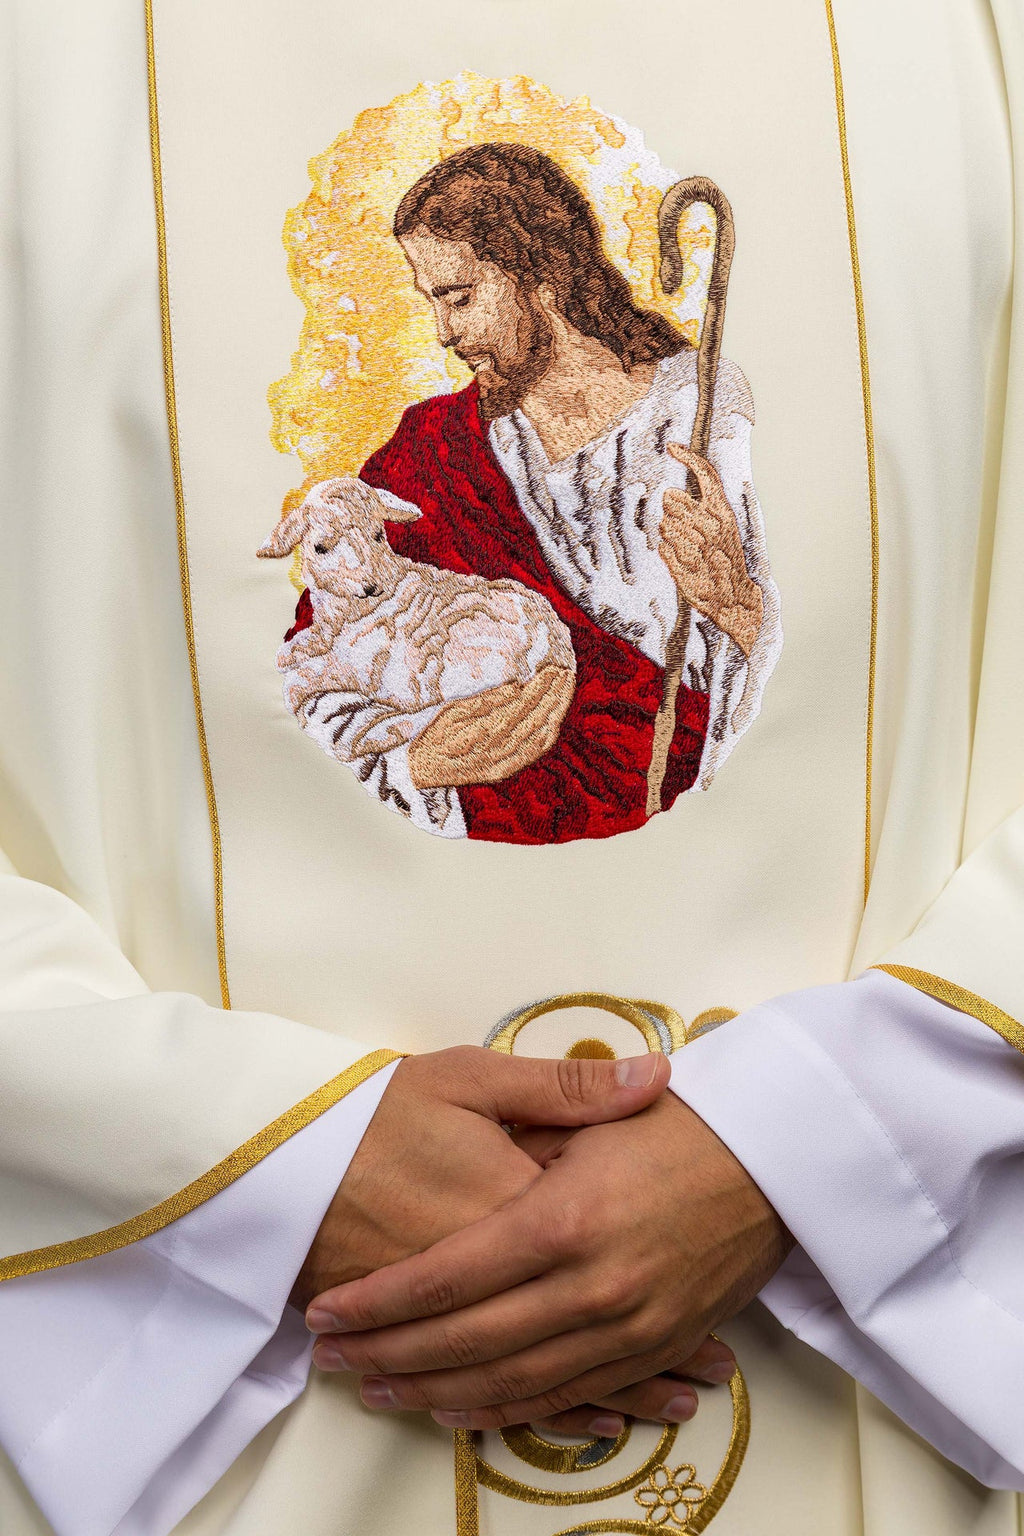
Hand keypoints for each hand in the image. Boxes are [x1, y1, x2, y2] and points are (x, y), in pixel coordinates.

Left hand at [305, 1090, 790, 1428]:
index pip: (448, 1276)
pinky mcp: (651, 1347)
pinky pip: (567, 1395)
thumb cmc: (677, 1122)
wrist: (776, 1160)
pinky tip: (464, 1409)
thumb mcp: (593, 1108)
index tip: (332, 1310)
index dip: (382, 1300)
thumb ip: (522, 1133)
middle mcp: (590, 1287)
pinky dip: (508, 1408)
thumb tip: (454, 1152)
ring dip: (437, 1391)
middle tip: (336, 1357)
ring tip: (381, 1391)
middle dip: (391, 1354)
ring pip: (511, 1381)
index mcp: (561, 1219)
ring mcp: (625, 1328)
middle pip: (468, 1340)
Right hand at [408, 664, 574, 787]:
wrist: (422, 771)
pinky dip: (549, 733)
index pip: (522, 705)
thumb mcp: (451, 711)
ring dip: (557, 710)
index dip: (541, 687)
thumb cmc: (434, 736)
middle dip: (555, 694)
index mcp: (484, 731)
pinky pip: (534, 752)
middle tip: (566, 673)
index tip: (552, 668)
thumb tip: (516, 686)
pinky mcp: (505, 771)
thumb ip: (485, 701)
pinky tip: (555, 716)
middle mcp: (498, 749)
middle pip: (537, 718)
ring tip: (566, 688)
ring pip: (541, 735)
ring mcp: (504, 763)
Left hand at [660, 443, 763, 656]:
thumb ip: (703, 510)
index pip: (706, 475)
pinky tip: (684, 562)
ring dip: (670, 534)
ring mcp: (696, 543)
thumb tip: (670, 493)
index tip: (672, 446)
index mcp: (724, 512)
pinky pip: (662, 546)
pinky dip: (668, 553)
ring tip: (687, 548)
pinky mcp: (682, 563)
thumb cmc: (726, 560)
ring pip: (664, 523)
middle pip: (671, 497)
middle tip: (684, 526)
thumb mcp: (723, 529)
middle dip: (671, 509)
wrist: (733, 597)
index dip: (688, 457)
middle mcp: (711, 523)